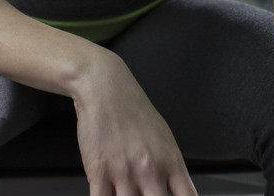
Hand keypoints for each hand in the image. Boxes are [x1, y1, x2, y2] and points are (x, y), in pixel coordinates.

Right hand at [73, 56, 197, 195]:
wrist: (105, 88)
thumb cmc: (133, 109)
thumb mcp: (164, 138)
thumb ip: (170, 169)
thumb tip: (174, 191)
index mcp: (171, 162)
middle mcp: (150, 171)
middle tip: (143, 194)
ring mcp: (125, 174)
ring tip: (124, 191)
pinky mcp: (99, 173)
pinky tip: (106, 193)